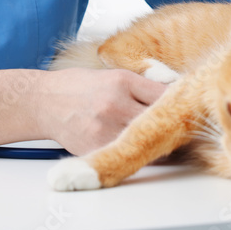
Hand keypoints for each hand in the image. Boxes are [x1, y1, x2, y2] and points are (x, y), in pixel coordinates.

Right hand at [38, 68, 167, 155]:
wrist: (43, 101)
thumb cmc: (78, 86)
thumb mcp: (113, 75)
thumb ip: (143, 86)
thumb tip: (175, 96)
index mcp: (123, 82)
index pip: (166, 95)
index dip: (179, 104)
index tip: (187, 108)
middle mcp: (116, 104)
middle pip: (160, 121)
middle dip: (172, 126)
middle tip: (180, 129)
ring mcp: (105, 128)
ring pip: (146, 143)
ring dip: (155, 144)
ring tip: (159, 140)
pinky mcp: (95, 148)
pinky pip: (125, 154)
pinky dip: (133, 152)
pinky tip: (133, 147)